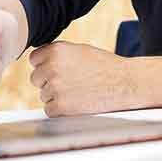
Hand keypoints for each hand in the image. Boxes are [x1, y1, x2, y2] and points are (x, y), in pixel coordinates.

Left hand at [28, 41, 147, 116]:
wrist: (127, 83)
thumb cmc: (106, 67)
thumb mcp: (80, 51)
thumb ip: (58, 55)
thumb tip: (39, 63)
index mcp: (56, 50)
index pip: (34, 59)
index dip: (46, 66)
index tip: (59, 70)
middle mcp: (52, 67)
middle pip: (36, 79)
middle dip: (49, 82)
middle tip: (72, 82)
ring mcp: (54, 87)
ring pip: (44, 95)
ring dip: (57, 96)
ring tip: (80, 91)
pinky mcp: (60, 106)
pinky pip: (50, 110)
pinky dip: (61, 110)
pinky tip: (78, 102)